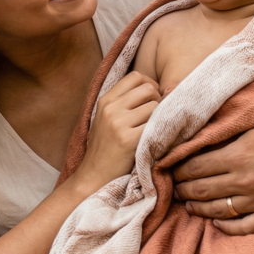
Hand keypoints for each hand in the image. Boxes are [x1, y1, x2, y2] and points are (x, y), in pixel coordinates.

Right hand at [76, 72, 160, 188]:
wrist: (94, 176)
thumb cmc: (105, 148)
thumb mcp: (106, 119)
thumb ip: (124, 103)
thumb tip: (159, 88)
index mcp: (105, 100)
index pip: (135, 76)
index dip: (150, 84)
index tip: (153, 99)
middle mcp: (111, 108)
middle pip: (148, 88)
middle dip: (159, 99)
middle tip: (157, 116)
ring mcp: (118, 123)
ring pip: (155, 106)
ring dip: (160, 117)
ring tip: (155, 130)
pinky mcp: (128, 140)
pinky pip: (155, 125)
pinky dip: (160, 131)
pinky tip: (155, 139)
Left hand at [173, 117, 253, 234]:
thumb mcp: (248, 129)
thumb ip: (221, 140)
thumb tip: (191, 145)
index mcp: (236, 156)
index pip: (192, 169)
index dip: (177, 171)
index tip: (169, 171)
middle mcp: (245, 181)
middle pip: (199, 191)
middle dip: (182, 190)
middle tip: (174, 189)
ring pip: (216, 211)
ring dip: (198, 209)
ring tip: (189, 205)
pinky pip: (243, 228)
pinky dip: (225, 227)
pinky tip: (216, 222)